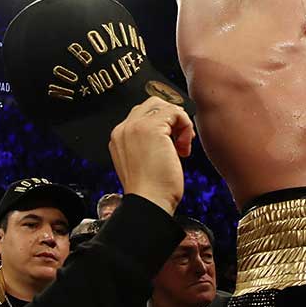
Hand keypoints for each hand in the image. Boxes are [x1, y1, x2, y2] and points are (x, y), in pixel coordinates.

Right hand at [108, 97, 192, 214]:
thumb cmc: (151, 189)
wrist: (149, 202)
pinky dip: (186, 127)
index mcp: (119, 136)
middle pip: (153, 104)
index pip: (143, 113)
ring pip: (166, 106)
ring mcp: (136, 126)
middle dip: (172, 119)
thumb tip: (170, 130)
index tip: (172, 144)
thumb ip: (148, 142)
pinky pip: (176, 112)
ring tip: (181, 147)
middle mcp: (124, 128)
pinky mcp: (151, 128)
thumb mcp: (143, 160)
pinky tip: (183, 149)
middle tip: (178, 142)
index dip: (164, 124)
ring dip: (180, 125)